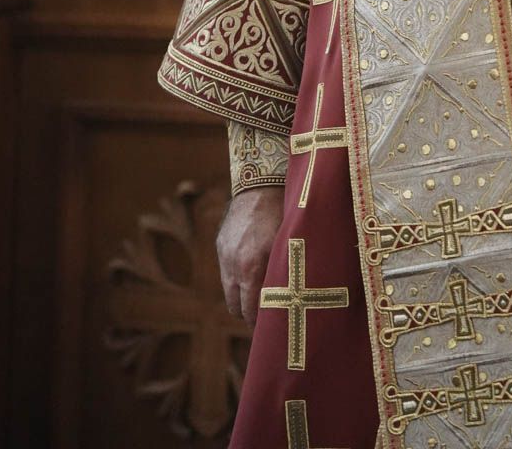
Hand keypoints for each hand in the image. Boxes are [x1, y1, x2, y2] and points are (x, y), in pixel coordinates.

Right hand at [217, 188, 284, 325]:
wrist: (261, 183)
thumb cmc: (284, 215)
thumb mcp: (288, 247)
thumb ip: (283, 276)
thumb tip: (291, 302)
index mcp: (251, 269)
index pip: (249, 311)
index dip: (259, 322)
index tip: (272, 327)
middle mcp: (233, 265)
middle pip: (235, 307)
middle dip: (249, 313)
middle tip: (266, 315)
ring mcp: (224, 254)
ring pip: (229, 290)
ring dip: (242, 295)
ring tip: (260, 292)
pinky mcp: (220, 244)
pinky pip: (226, 270)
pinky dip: (237, 275)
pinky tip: (253, 267)